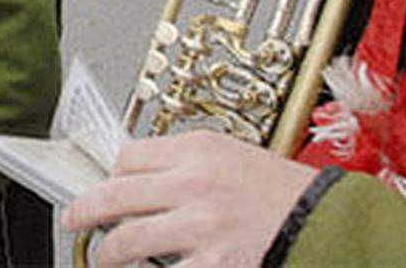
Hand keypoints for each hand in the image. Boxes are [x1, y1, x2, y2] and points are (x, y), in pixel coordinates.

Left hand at [61, 131, 315, 267]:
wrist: (333, 224)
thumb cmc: (287, 194)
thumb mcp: (235, 158)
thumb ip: (189, 166)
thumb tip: (144, 180)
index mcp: (199, 150)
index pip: (130, 157)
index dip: (112, 175)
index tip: (106, 184)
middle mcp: (194, 184)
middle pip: (116, 194)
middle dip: (85, 209)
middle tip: (73, 218)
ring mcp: (201, 227)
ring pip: (127, 241)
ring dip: (107, 253)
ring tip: (102, 257)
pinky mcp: (214, 265)